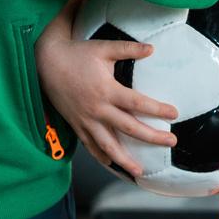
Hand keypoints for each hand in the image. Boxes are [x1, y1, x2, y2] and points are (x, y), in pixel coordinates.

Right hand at [34, 0, 176, 176]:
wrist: (45, 62)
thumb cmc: (76, 53)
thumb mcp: (103, 47)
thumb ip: (128, 48)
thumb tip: (152, 48)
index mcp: (107, 90)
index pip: (138, 104)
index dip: (157, 110)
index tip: (174, 114)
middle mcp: (97, 109)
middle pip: (129, 128)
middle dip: (152, 137)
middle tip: (171, 142)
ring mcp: (85, 120)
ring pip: (108, 145)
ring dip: (125, 160)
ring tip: (140, 171)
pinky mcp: (76, 125)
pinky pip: (90, 145)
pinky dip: (101, 157)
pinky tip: (112, 164)